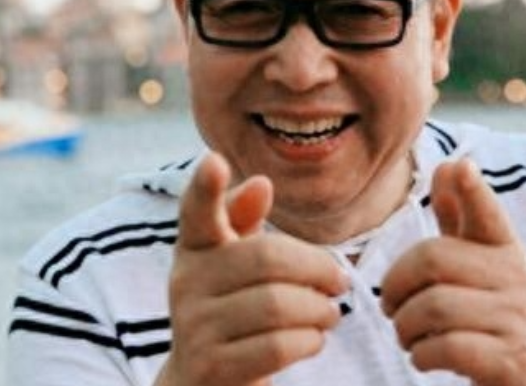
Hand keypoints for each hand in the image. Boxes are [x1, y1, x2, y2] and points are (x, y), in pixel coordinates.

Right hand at [154, 153, 348, 385]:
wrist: (202, 385)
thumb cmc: (231, 309)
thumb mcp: (234, 262)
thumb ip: (245, 221)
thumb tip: (260, 183)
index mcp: (193, 248)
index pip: (196, 211)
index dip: (205, 187)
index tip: (216, 161)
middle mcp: (185, 282)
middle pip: (266, 258)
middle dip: (316, 269)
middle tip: (340, 282)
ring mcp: (194, 325)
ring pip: (277, 305)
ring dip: (319, 310)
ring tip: (329, 313)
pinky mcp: (212, 365)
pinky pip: (277, 346)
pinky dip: (308, 341)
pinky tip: (314, 339)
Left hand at [380, 159, 525, 384]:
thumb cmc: (504, 315)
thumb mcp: (486, 265)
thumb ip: (462, 219)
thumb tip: (448, 165)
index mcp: (506, 252)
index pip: (488, 215)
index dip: (473, 190)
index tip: (460, 166)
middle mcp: (516, 279)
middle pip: (433, 259)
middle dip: (396, 284)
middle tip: (391, 305)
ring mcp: (516, 321)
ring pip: (434, 306)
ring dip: (405, 326)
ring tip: (407, 335)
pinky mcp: (512, 362)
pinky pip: (448, 347)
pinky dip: (421, 354)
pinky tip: (424, 357)